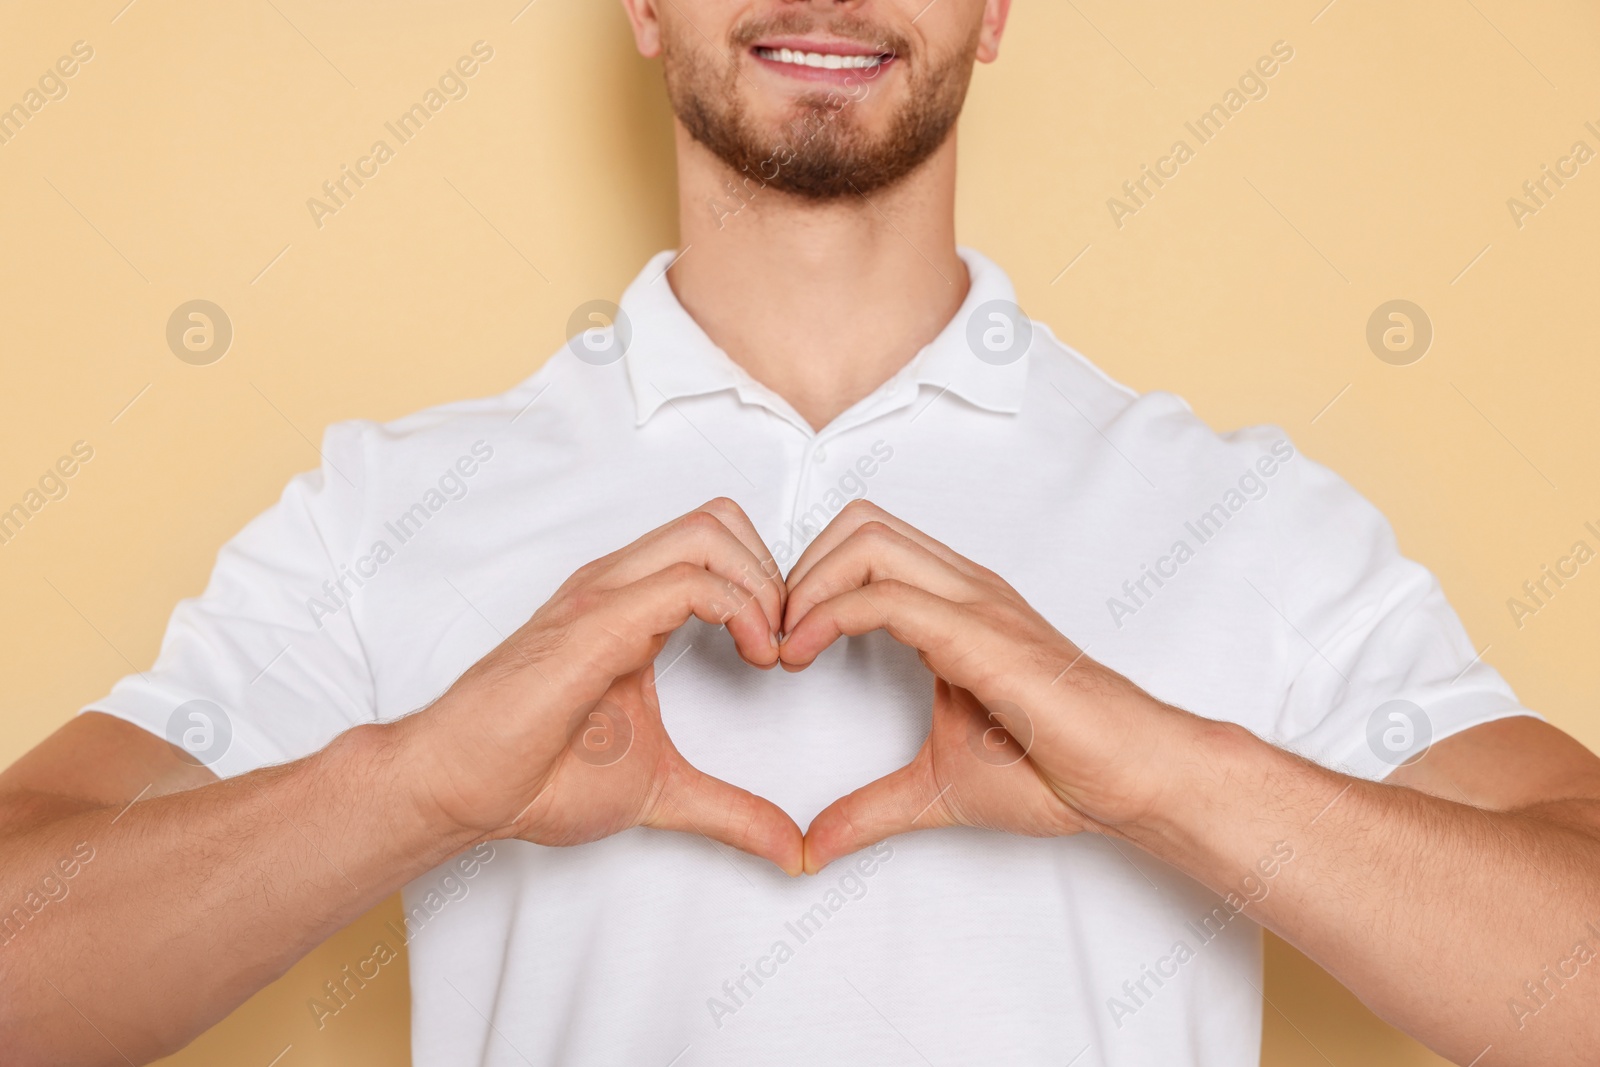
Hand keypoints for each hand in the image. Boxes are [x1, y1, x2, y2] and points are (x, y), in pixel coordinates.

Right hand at [403, 498, 803, 874]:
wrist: (458, 787)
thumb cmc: (535, 776)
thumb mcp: (663, 792)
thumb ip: (731, 811)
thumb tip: (791, 850)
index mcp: (633, 606)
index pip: (719, 545)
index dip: (770, 589)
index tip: (787, 657)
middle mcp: (620, 585)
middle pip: (722, 519)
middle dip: (776, 574)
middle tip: (787, 646)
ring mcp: (605, 595)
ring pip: (710, 532)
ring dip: (763, 586)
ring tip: (769, 651)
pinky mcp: (596, 621)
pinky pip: (687, 582)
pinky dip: (740, 610)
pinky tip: (752, 659)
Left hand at [778, 501, 1194, 873]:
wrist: (1131, 778)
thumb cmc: (1059, 770)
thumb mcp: (936, 791)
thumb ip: (869, 811)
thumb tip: (812, 848)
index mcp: (954, 607)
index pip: (863, 546)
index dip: (806, 583)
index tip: (777, 647)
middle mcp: (963, 590)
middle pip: (857, 523)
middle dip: (798, 570)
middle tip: (772, 639)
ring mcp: (975, 604)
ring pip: (867, 540)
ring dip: (807, 584)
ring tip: (785, 647)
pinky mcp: (982, 635)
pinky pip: (889, 597)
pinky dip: (829, 615)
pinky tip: (804, 657)